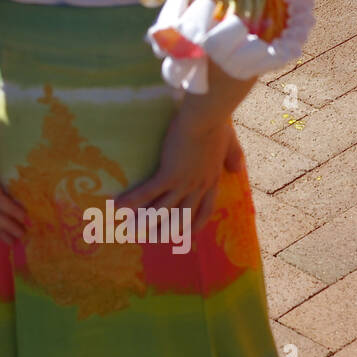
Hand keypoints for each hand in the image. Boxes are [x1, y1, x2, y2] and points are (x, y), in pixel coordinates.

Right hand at [119, 115, 243, 227]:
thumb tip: (238, 169)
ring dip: (145, 221)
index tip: (185, 236)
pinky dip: (133, 201)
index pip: (204, 211)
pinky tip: (118, 206)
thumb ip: (234, 157)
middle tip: (152, 239)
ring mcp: (184, 183)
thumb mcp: (230, 143)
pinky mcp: (169, 174)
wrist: (205, 118)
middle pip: (181, 218)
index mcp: (211, 181)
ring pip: (163, 210)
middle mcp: (198, 188)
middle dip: (165, 230)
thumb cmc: (216, 125)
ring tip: (131, 230)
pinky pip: (149, 193)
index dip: (194, 225)